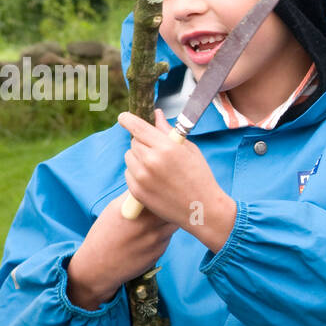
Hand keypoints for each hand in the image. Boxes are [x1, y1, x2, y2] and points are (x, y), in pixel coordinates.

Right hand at [67, 194, 178, 308]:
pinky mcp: (159, 250)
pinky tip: (149, 236)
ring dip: (169, 218)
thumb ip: (135, 196)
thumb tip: (152, 183)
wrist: (98, 266)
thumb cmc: (104, 234)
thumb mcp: (114, 208)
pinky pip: (168, 236)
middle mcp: (147, 222)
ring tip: (156, 219)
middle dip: (172, 203)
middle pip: (172, 207)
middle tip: (168, 201)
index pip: (160, 192)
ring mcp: (155, 238)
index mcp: (134, 208)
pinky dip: (163, 233)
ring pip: (173, 222)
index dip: (165, 189)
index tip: (164, 187)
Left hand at [117, 110, 234, 247]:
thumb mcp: (190, 150)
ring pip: (129, 157)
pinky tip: (154, 180)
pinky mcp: (137, 191)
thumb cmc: (200, 178)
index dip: (128, 119)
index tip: (124, 117)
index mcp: (166, 147)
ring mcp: (142, 178)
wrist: (202, 209)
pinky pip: (129, 173)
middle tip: (157, 151)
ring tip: (157, 167)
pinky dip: (137, 173)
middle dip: (143, 142)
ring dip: (138, 157)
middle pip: (134, 142)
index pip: (138, 127)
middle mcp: (151, 161)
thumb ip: (169, 132)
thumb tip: (157, 115)